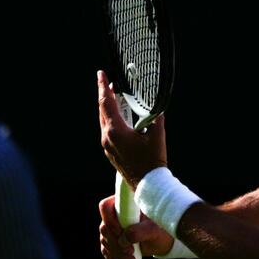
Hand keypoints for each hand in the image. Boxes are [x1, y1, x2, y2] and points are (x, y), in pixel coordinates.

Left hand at [97, 70, 166, 189]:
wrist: (148, 184)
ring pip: (104, 121)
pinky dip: (112, 120)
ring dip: (109, 108)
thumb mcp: (157, 135)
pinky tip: (120, 117)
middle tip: (109, 83)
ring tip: (116, 97)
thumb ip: (155, 118)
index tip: (101, 74)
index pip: (106, 103)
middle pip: (102, 110)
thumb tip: (155, 108)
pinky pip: (108, 130)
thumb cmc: (152, 161)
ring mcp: (107, 146)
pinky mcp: (111, 152)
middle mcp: (107, 138)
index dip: (103, 86)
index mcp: (116, 131)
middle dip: (106, 95)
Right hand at [98, 195, 174, 258]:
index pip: (105, 206)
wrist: (162, 241)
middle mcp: (115, 215)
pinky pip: (106, 252)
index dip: (109, 220)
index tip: (120, 233)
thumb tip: (124, 239)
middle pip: (104, 228)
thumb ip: (140, 231)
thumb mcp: (154, 229)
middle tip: (131, 251)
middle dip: (115, 243)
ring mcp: (112, 229)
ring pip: (104, 242)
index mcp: (124, 204)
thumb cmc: (160, 229)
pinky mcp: (112, 242)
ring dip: (117, 254)